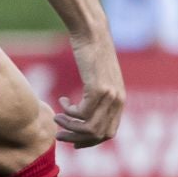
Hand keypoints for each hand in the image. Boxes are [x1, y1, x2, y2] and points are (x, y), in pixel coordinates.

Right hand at [55, 31, 125, 146]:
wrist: (93, 34)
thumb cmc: (92, 54)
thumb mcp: (99, 79)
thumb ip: (99, 97)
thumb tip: (85, 117)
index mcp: (120, 100)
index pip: (109, 133)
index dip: (90, 142)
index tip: (74, 142)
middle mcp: (118, 100)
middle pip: (99, 135)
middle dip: (77, 138)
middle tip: (59, 134)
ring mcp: (110, 96)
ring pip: (89, 128)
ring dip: (69, 126)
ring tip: (57, 117)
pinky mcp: (99, 89)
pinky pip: (81, 113)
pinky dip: (68, 111)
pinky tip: (62, 99)